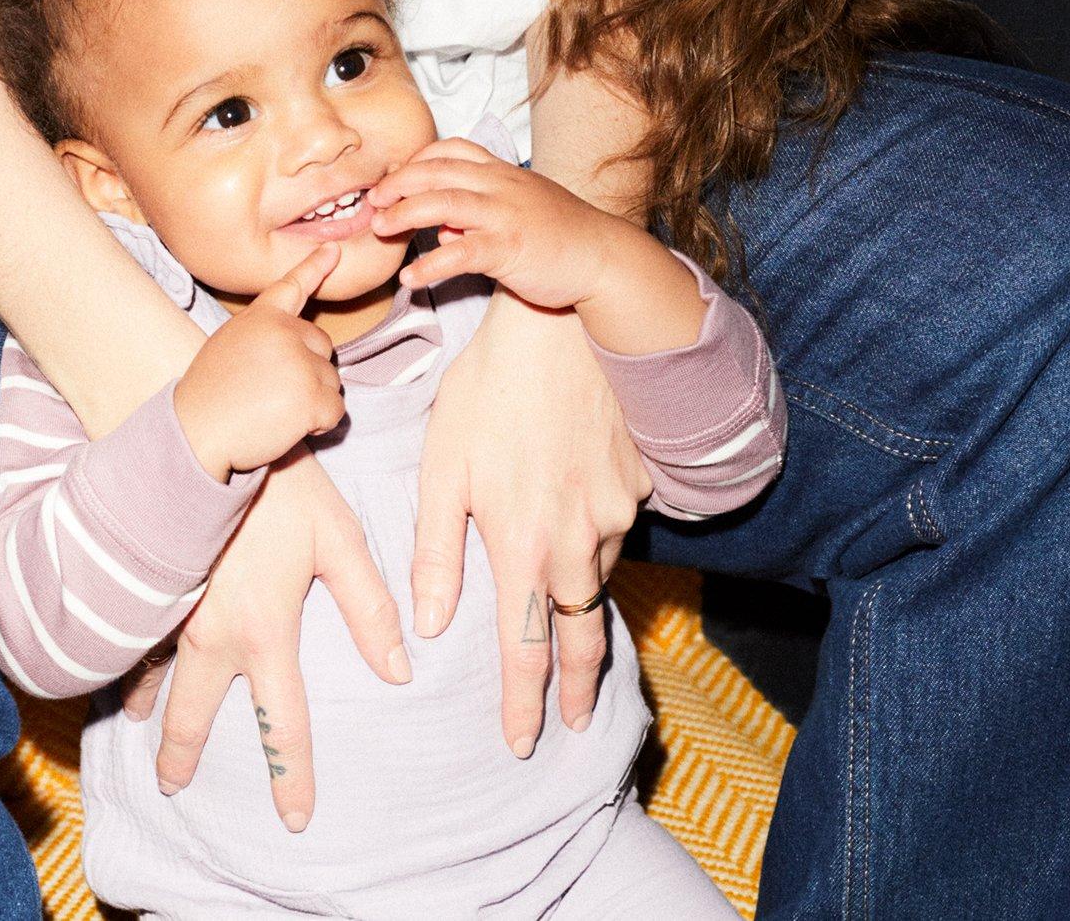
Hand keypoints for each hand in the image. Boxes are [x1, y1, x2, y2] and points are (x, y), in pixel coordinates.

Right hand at [117, 450, 409, 831]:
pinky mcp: (157, 581)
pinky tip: (124, 666)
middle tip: (175, 788)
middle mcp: (214, 634)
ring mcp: (176, 610)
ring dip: (151, 710)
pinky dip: (129, 659)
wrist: (214, 439)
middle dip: (184, 756)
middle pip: (195, 715)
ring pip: (156, 678)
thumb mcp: (344, 543)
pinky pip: (136, 636)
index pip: (282, 725)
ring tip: (143, 734)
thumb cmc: (287, 489)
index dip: (291, 776)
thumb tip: (400, 670)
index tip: (296, 819)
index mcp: (267, 633)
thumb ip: (371, 610)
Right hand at [173, 244, 344, 479]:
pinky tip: (287, 425)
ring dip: (311, 400)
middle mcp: (284, 332)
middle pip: (323, 348)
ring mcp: (300, 362)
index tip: (334, 250)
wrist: (196, 431)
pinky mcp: (310, 395)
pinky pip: (335, 410)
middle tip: (271, 392)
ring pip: (331, 381)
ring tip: (272, 409)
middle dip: (308, 372)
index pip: (292, 286)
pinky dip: (319, 424)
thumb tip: (298, 345)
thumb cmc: (209, 396)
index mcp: (261, 317)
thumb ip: (264, 336)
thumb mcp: (229, 345)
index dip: (315, 266)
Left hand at [366, 137, 626, 309]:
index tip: (394, 179)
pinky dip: (431, 265)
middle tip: (373, 202)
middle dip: (397, 184)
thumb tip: (443, 225)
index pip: (450, 150)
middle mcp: (501, 186)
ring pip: (443, 204)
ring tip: (380, 229)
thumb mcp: (519, 208)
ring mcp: (505, 215)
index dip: (415, 161)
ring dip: (404, 214)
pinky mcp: (509, 249)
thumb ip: (479, 210)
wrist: (604, 256)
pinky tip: (411, 277)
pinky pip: (461, 253)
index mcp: (502, 172)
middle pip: (436, 172)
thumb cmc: (561, 234)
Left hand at [407, 290, 649, 753]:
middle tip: (576, 723)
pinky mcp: (639, 483)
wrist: (563, 327)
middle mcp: (578, 542)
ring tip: (568, 623)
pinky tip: (579, 523)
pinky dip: (598, 542)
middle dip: (580, 688)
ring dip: (583, 604)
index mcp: (522, 547)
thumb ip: (437, 552)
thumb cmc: (486, 392)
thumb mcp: (441, 468)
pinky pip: (618, 529)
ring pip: (600, 577)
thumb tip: (429, 624)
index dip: (525, 704)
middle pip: (583, 635)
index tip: (523, 743)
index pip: (526, 651)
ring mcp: (618, 513)